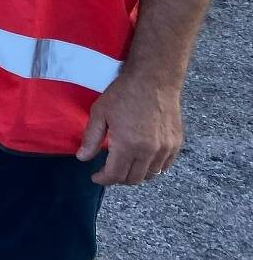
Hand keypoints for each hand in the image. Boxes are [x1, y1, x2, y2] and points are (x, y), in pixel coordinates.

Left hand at [77, 70, 183, 185]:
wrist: (154, 80)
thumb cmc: (124, 93)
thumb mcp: (100, 113)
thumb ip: (91, 138)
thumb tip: (83, 158)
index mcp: (128, 145)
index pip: (115, 175)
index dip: (103, 179)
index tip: (95, 177)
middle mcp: (149, 151)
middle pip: (133, 179)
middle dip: (118, 179)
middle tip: (108, 172)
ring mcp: (165, 149)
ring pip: (150, 175)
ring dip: (135, 175)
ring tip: (124, 167)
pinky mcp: (176, 144)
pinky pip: (164, 166)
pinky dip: (152, 169)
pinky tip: (142, 161)